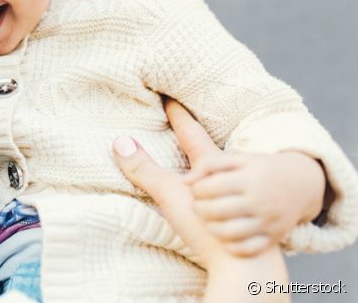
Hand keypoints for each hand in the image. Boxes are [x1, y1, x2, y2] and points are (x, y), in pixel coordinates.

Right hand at [112, 99, 228, 268]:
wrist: (245, 264)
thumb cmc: (208, 226)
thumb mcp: (172, 194)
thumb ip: (145, 169)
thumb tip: (120, 142)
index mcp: (212, 166)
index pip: (191, 133)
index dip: (179, 116)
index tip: (171, 100)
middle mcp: (229, 178)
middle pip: (214, 151)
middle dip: (201, 137)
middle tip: (191, 123)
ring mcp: (238, 200)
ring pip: (228, 176)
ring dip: (215, 167)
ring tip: (205, 160)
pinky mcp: (243, 222)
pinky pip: (234, 200)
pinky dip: (226, 194)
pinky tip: (222, 200)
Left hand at [184, 150, 325, 255]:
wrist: (302, 184)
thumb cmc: (260, 169)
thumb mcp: (237, 159)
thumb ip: (208, 164)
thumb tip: (185, 182)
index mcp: (250, 178)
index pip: (209, 187)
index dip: (195, 189)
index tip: (197, 189)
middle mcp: (260, 201)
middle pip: (215, 211)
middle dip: (198, 208)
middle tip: (199, 205)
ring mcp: (268, 222)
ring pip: (228, 233)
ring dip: (210, 228)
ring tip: (209, 219)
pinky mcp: (274, 238)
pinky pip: (246, 249)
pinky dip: (230, 245)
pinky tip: (226, 235)